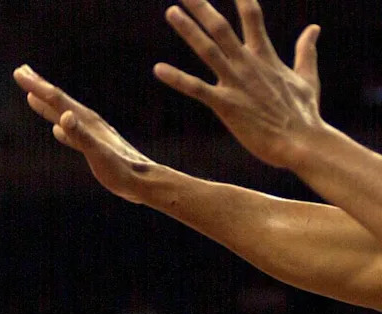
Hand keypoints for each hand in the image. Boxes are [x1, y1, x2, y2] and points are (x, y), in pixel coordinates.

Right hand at [13, 65, 158, 203]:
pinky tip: (57, 129)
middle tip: (20, 71)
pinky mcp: (95, 147)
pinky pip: (72, 132)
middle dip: (39, 86)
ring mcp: (92, 134)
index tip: (18, 72)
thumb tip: (64, 117)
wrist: (144, 182)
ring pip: (64, 113)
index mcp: (86, 121)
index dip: (37, 86)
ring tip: (32, 95)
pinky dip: (61, 126)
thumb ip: (80, 136)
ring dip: (47, 103)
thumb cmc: (121, 171)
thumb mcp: (98, 154)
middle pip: (59, 100)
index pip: (57, 99)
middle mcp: (88, 123)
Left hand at [154, 0, 322, 169]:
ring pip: (208, 50)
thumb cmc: (304, 114)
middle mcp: (248, 64)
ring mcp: (236, 83)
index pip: (252, 17)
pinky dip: (177, 79)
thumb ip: (306, 51)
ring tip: (171, 11)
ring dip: (188, 31)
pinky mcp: (226, 104)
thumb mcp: (307, 77)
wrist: (302, 142)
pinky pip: (196, 89)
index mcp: (265, 56)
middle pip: (222, 27)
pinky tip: (158, 69)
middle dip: (202, 8)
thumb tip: (314, 28)